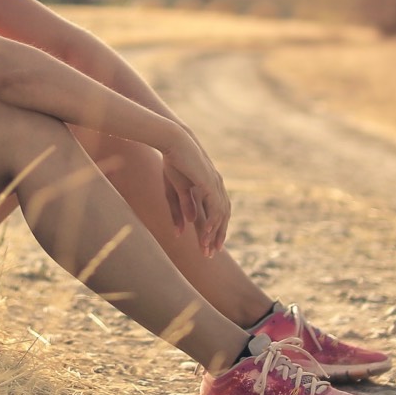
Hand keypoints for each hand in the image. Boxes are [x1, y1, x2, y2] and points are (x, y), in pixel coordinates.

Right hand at [160, 134, 229, 257]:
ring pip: (221, 215)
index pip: (217, 212)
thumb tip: (183, 231)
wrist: (173, 140)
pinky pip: (215, 208)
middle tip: (212, 254)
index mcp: (209, 186)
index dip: (214, 229)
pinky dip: (213, 223)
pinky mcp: (210, 183)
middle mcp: (216, 186)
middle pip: (222, 216)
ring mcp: (215, 184)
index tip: (209, 246)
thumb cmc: (173, 161)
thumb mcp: (174, 190)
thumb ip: (180, 210)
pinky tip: (207, 234)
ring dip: (215, 233)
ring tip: (207, 249)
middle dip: (217, 236)